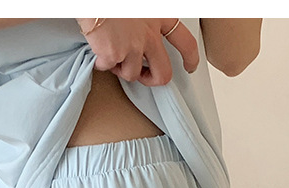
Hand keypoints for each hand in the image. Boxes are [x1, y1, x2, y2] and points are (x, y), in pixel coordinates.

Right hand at [76, 18, 198, 84]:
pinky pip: (108, 67)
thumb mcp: (139, 6)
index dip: (190, 58)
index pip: (186, 42)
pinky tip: (98, 48)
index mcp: (159, 16)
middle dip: (152, 79)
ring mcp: (133, 46)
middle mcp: (150, 33)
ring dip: (121, 68)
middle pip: (163, 73)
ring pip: (132, 74)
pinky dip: (102, 62)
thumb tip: (142, 37)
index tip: (190, 66)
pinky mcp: (114, 54)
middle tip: (143, 76)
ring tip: (112, 53)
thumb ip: (145, 21)